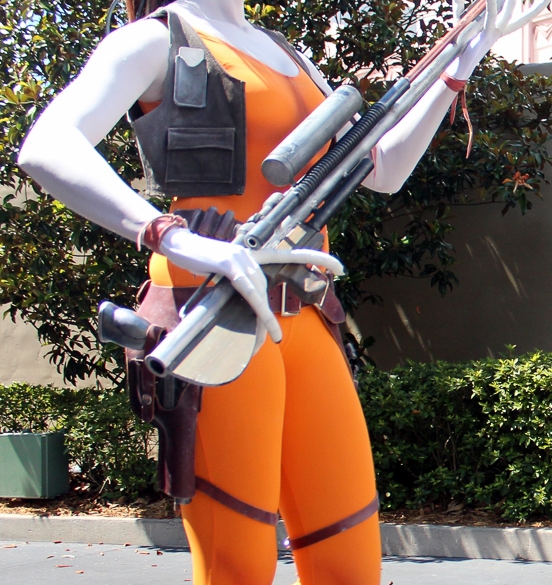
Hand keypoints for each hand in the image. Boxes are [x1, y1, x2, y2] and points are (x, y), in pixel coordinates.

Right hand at [155, 228, 343, 343]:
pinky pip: (249, 292)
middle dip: (267, 318)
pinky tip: (265, 325)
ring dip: (260, 320)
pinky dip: (258, 310)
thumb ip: (242, 284)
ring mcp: (242, 258)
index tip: (341, 267)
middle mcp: (253, 254)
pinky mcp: (229, 264)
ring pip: (259, 295)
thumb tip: (252, 304)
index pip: (292, 255)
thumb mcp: (225, 274)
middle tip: (271, 338)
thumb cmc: (201, 260)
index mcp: (256, 255)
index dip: (318, 258)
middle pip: (267, 292)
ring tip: (264, 339)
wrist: (176, 244)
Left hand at [447, 0, 551, 81]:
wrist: (456, 64)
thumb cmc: (458, 40)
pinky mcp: (488, 29)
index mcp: (503, 24)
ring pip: (511, 0)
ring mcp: (498, 28)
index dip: (542, 0)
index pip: (528, 12)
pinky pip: (491, 4)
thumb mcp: (460, 13)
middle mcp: (504, 26)